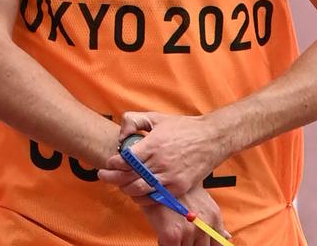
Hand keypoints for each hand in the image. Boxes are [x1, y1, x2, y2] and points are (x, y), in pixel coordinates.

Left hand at [100, 111, 227, 197]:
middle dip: (111, 178)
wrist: (212, 138)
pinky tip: (138, 193)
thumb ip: (134, 121)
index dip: (113, 163)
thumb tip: (120, 136)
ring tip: (121, 184)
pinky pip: (154, 198)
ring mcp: (170, 176)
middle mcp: (160, 162)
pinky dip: (142, 198)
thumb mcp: (157, 118)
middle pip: (127, 178)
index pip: (125, 160)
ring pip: (138, 190)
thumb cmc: (184, 127)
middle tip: (104, 176)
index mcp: (154, 144)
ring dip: (125, 189)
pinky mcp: (178, 187)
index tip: (111, 162)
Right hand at [138, 185, 231, 245]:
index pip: (218, 244)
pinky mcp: (172, 236)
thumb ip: (214, 224)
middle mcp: (205, 226)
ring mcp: (189, 232)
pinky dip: (165, 244)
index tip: (200, 243)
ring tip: (172, 233)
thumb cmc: (180, 191)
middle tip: (182, 237)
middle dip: (192, 245)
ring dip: (179, 244)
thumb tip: (227, 237)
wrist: (159, 179)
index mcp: (214, 219)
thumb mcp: (204, 204)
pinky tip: (163, 236)